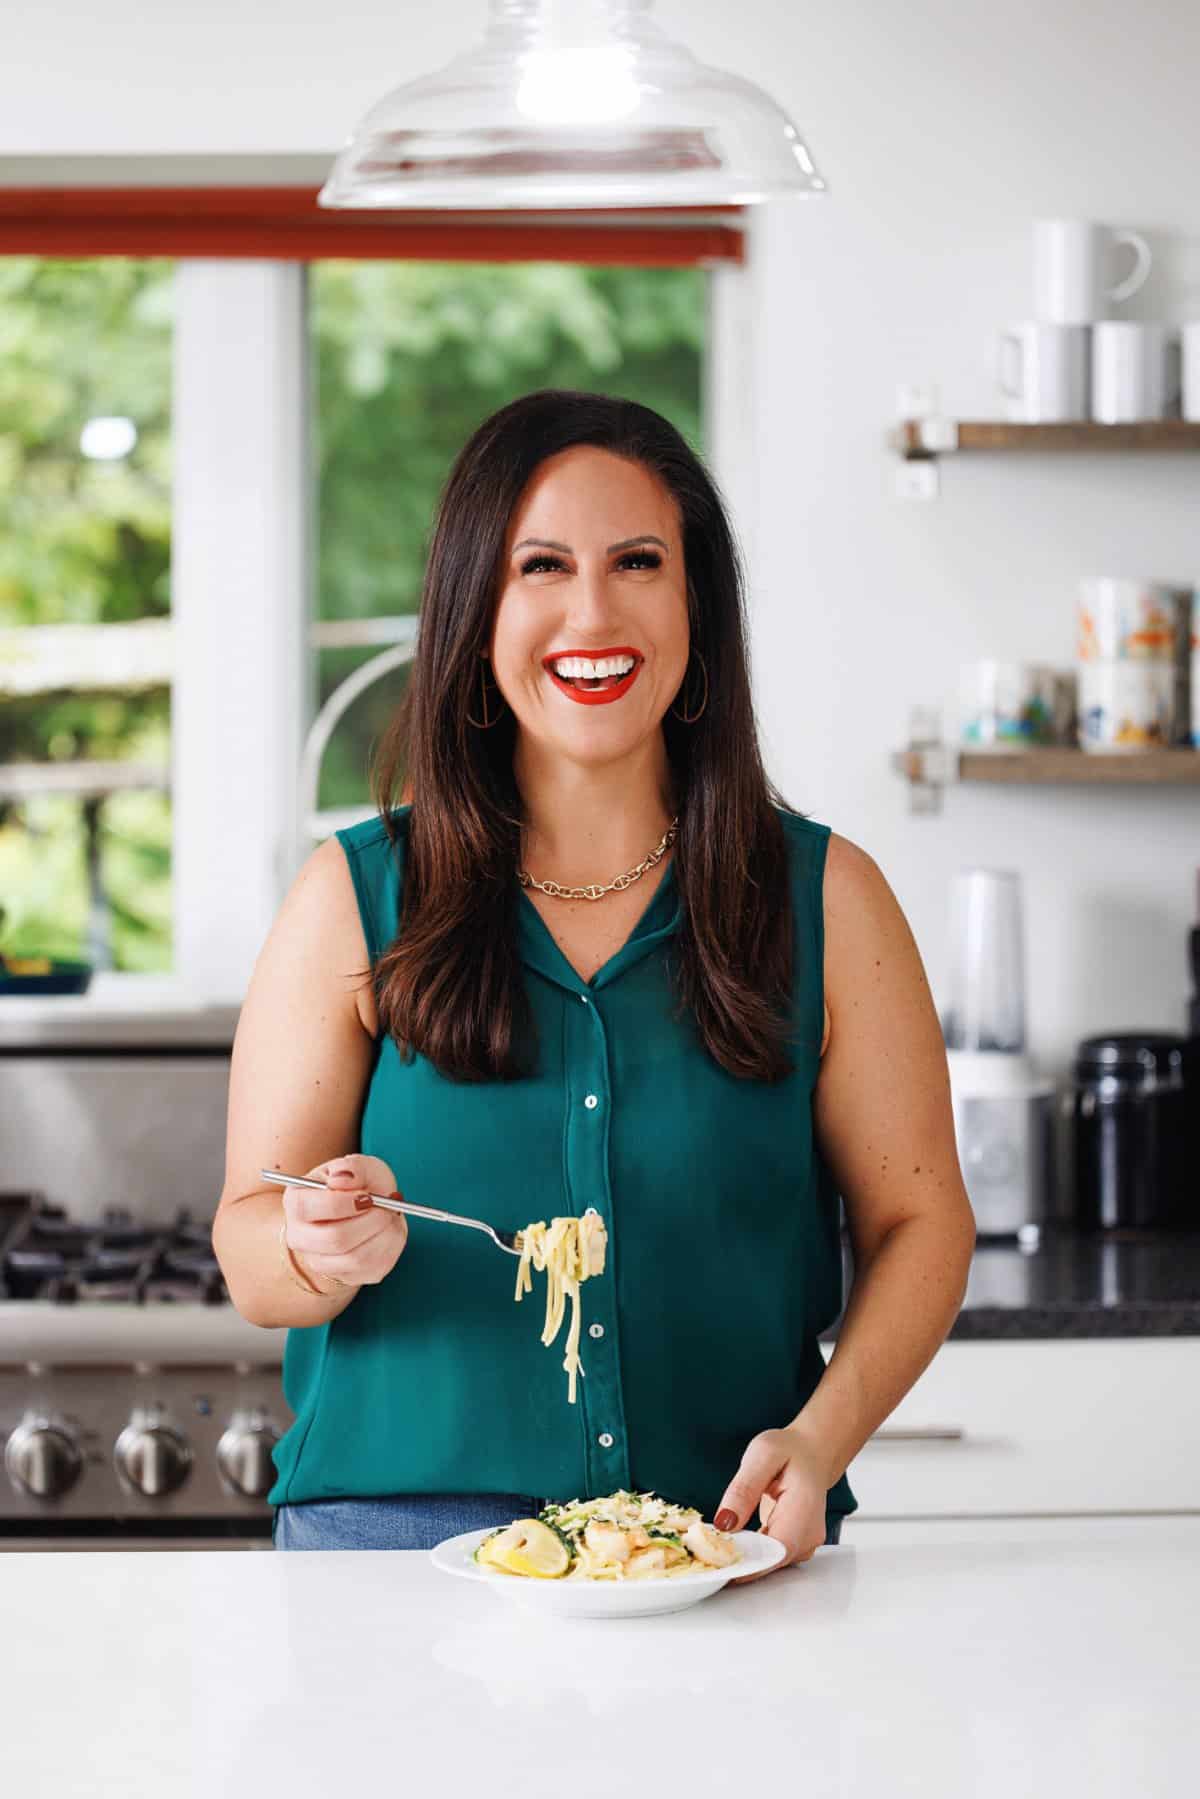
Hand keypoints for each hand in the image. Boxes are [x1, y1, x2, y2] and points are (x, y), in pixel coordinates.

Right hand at [282, 1155, 407, 1293]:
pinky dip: (389, 1246)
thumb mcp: (360, 1166)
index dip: (341, 1203)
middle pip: (334, 1239)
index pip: (307, 1208)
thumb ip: (353, 1168)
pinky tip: (389, 1230)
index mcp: (296, 1202)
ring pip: (356, 1258)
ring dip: (383, 1234)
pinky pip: (372, 1268)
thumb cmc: (360, 1185)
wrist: (367, 1210)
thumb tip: (341, 1179)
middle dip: (370, 1221)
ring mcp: (320, 1261)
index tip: (368, 1197)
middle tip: (386, 1207)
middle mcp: (300, 1236)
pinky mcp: (345, 1277)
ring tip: (390, 1216)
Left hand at [714, 1426, 832, 1584]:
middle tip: (706, 1550)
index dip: (745, 1564)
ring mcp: (804, 1545)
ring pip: (769, 1565)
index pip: (775, 1551)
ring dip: (742, 1558)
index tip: (716, 1564)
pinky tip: (733, 1543)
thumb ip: (744, 1489)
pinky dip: (750, 1554)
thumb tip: (724, 1524)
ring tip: (716, 1544)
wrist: (811, 1454)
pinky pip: (769, 1558)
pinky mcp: (795, 1548)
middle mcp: (808, 1535)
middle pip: (770, 1562)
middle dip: (738, 1560)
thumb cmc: (789, 1451)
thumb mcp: (762, 1456)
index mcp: (803, 1510)